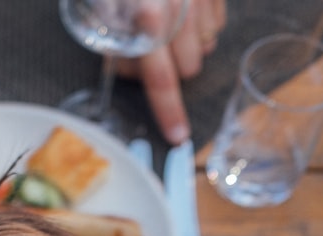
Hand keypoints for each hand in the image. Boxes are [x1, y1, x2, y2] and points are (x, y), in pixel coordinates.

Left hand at [118, 0, 225, 143]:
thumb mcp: (105, 8)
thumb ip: (119, 43)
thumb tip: (133, 71)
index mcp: (148, 16)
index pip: (160, 78)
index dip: (168, 111)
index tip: (178, 136)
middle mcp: (181, 8)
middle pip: (188, 67)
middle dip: (171, 67)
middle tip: (148, 49)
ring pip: (206, 47)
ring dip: (186, 46)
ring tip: (165, 26)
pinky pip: (216, 24)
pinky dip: (200, 25)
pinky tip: (183, 11)